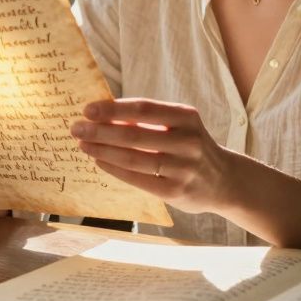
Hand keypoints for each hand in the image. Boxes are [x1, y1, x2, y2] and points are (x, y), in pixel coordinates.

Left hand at [71, 98, 233, 214]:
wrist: (224, 180)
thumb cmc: (190, 146)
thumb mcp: (179, 125)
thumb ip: (148, 119)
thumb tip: (103, 115)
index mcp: (186, 117)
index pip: (143, 109)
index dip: (113, 109)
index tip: (88, 109)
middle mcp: (187, 141)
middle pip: (134, 135)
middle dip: (100, 131)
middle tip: (76, 128)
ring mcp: (183, 168)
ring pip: (133, 158)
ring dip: (103, 151)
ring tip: (83, 145)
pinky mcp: (175, 191)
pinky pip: (137, 179)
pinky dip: (114, 169)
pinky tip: (99, 162)